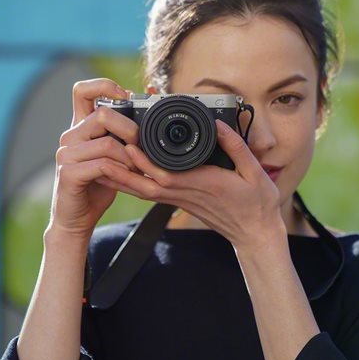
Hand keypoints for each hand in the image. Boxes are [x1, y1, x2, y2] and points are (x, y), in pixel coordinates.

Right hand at [49, 78, 140, 239]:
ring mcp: (66, 154)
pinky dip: (121, 171)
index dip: (105, 86)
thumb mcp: (114, 154)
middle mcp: (70, 136)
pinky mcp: (68, 173)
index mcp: (80, 127)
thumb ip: (122, 134)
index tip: (126, 98)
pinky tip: (126, 178)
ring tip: (136, 169)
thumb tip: (148, 105)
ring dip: (129, 157)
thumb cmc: (98, 185)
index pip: (83, 90)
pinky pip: (102, 164)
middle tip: (140, 146)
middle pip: (102, 114)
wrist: (77, 218)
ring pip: (107, 142)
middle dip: (130, 130)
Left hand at [95, 119, 284, 248]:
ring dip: (122, 179)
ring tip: (101, 165)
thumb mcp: (255, 172)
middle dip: (122, 170)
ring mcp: (182, 200)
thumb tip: (219, 125)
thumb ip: (236, 147)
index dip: (144, 162)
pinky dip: (134, 185)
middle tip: (102, 154)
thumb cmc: (257, 204)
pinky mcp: (181, 202)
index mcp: (204, 184)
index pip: (167, 174)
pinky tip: (122, 177)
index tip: (129, 145)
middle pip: (146, 184)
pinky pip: (152, 194)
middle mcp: (187, 194)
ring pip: (145, 191)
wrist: (255, 234)